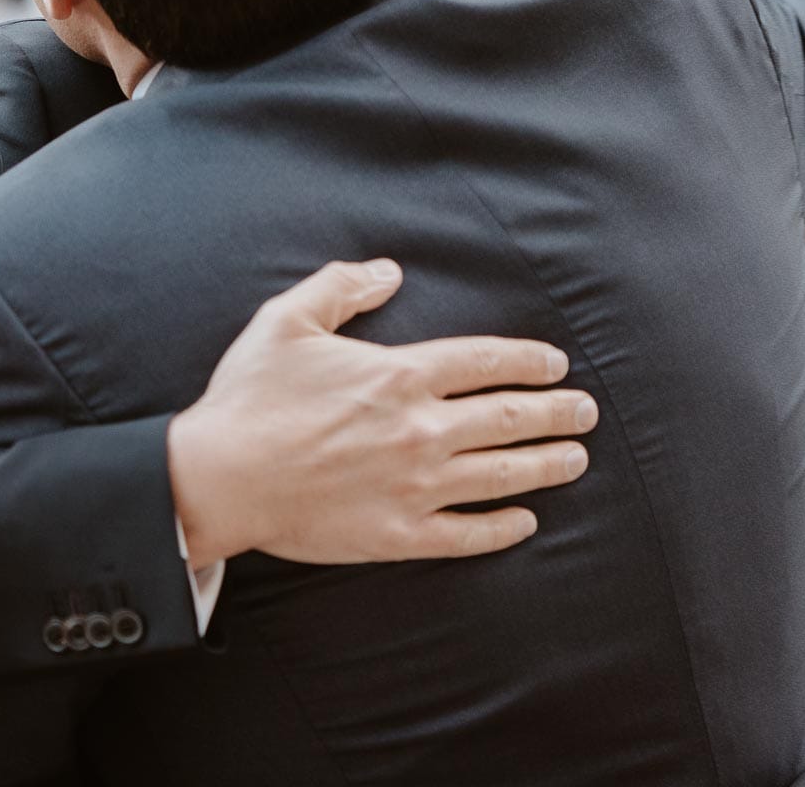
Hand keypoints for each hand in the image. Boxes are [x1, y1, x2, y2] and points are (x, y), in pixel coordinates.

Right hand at [167, 259, 595, 568]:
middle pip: (511, 418)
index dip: (530, 362)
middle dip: (557, 413)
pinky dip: (502, 528)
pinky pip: (467, 534)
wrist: (218, 478)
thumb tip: (391, 270)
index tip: (556, 365)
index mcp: (401, 374)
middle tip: (586, 411)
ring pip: (502, 475)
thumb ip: (343, 287)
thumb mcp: (288, 320)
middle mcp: (421, 429)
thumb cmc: (249, 397)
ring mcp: (415, 486)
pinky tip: (525, 521)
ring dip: (547, 465)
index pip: (489, 361)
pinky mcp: (398, 534)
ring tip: (577, 459)